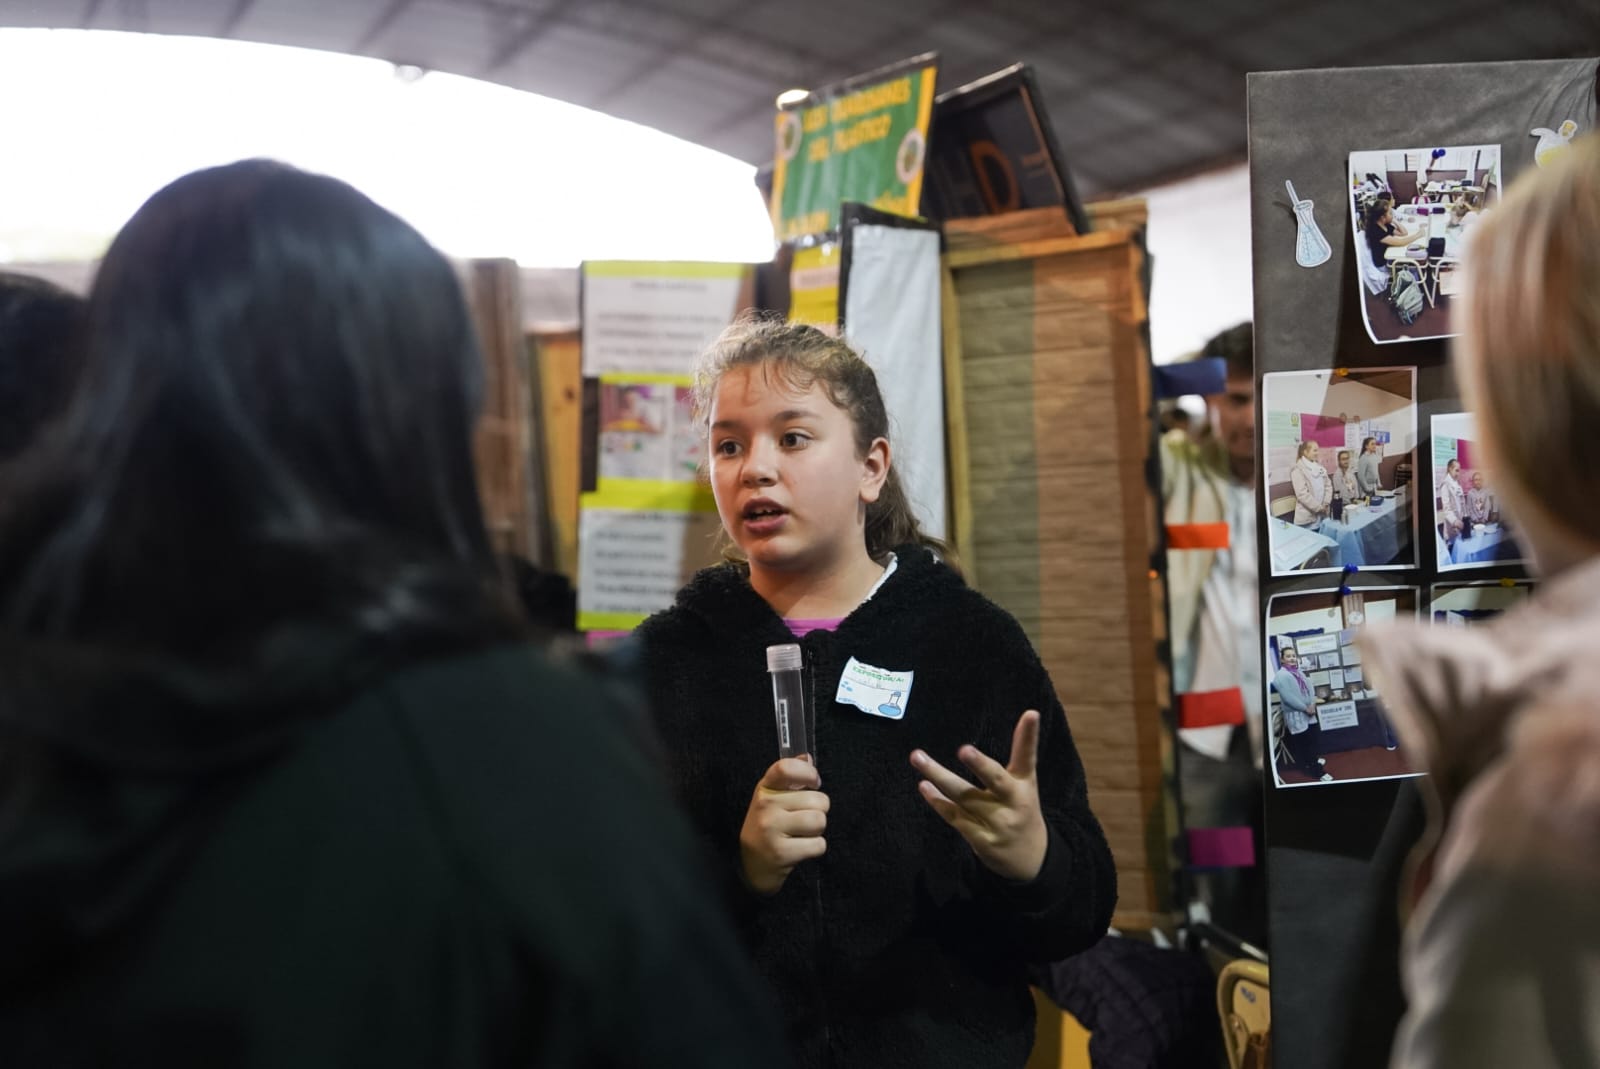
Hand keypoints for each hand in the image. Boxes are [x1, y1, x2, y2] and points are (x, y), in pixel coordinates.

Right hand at [739, 758, 827, 894]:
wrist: (752, 865)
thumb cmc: (768, 826)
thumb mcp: (773, 798)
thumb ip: (790, 778)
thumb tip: (807, 757)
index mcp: (765, 788)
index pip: (787, 768)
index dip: (808, 773)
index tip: (815, 782)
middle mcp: (766, 805)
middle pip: (817, 799)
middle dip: (818, 811)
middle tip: (803, 820)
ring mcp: (771, 829)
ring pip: (819, 821)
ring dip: (817, 831)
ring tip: (802, 834)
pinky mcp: (780, 852)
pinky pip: (818, 844)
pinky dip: (815, 848)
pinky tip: (800, 849)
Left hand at [911, 709, 1047, 881]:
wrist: (1030, 859)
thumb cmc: (1021, 809)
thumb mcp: (1026, 782)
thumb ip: (1023, 750)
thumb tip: (1030, 712)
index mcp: (1024, 784)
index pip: (1028, 757)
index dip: (1029, 736)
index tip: (1031, 714)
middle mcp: (1012, 801)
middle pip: (995, 779)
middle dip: (980, 765)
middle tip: (964, 749)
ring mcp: (997, 822)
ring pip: (963, 796)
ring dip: (938, 776)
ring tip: (917, 756)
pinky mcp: (981, 840)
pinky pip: (955, 817)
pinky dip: (938, 802)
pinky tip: (924, 787)